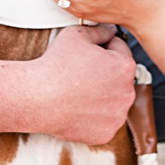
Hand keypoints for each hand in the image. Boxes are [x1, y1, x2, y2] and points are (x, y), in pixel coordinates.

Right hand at [30, 24, 136, 144]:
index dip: (103, 46)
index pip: (120, 49)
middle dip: (105, 72)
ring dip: (102, 96)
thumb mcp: (77, 35)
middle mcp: (127, 93)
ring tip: (78, 91)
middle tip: (80, 72)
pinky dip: (93, 116)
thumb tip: (110, 31)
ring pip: (113, 101)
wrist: (37, 98)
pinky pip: (103, 121)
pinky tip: (77, 108)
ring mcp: (117, 116)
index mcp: (125, 66)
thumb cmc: (56, 65)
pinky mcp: (105, 134)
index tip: (87, 52)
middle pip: (118, 77)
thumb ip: (99, 31)